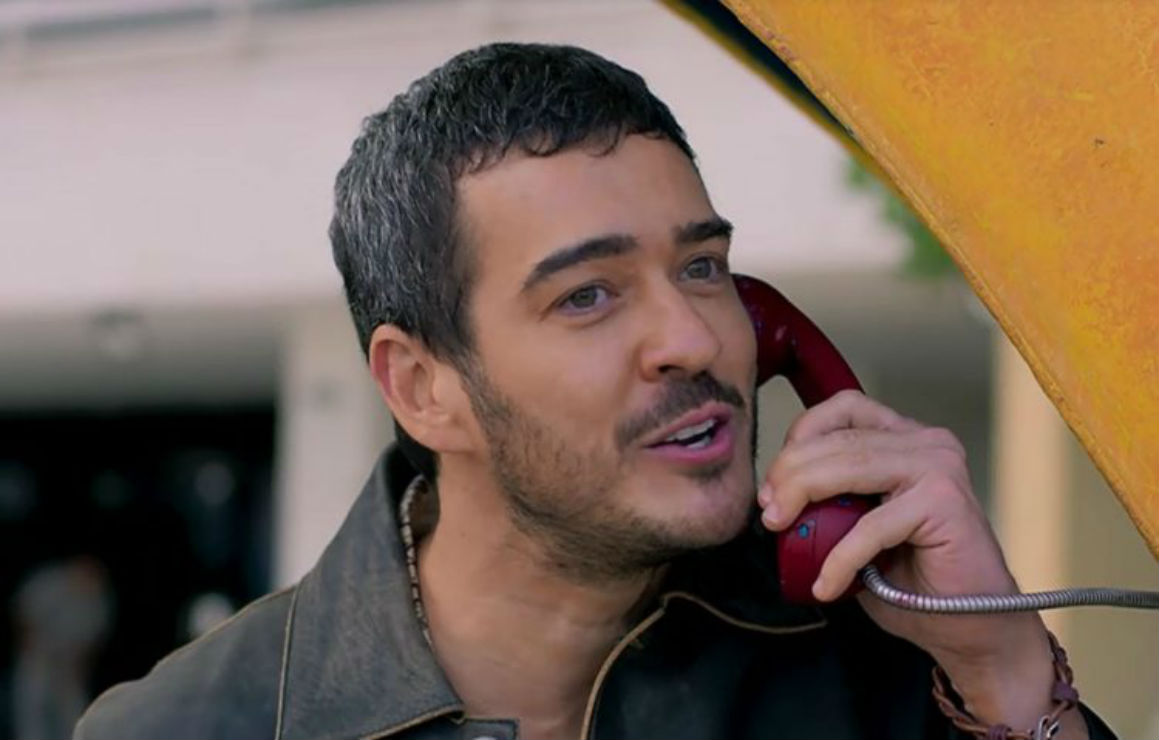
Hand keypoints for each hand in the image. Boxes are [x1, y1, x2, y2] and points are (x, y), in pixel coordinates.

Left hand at [757, 391, 1085, 736]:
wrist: (969, 625)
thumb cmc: (910, 577)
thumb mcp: (854, 526)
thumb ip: (825, 500)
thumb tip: (772, 496)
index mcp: (906, 437)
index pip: (844, 408)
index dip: (800, 436)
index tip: (773, 482)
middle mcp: (927, 442)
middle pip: (838, 438)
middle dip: (789, 472)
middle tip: (768, 511)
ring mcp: (939, 467)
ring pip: (849, 466)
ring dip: (802, 496)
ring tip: (780, 529)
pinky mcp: (945, 501)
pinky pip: (871, 524)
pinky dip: (839, 557)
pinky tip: (826, 584)